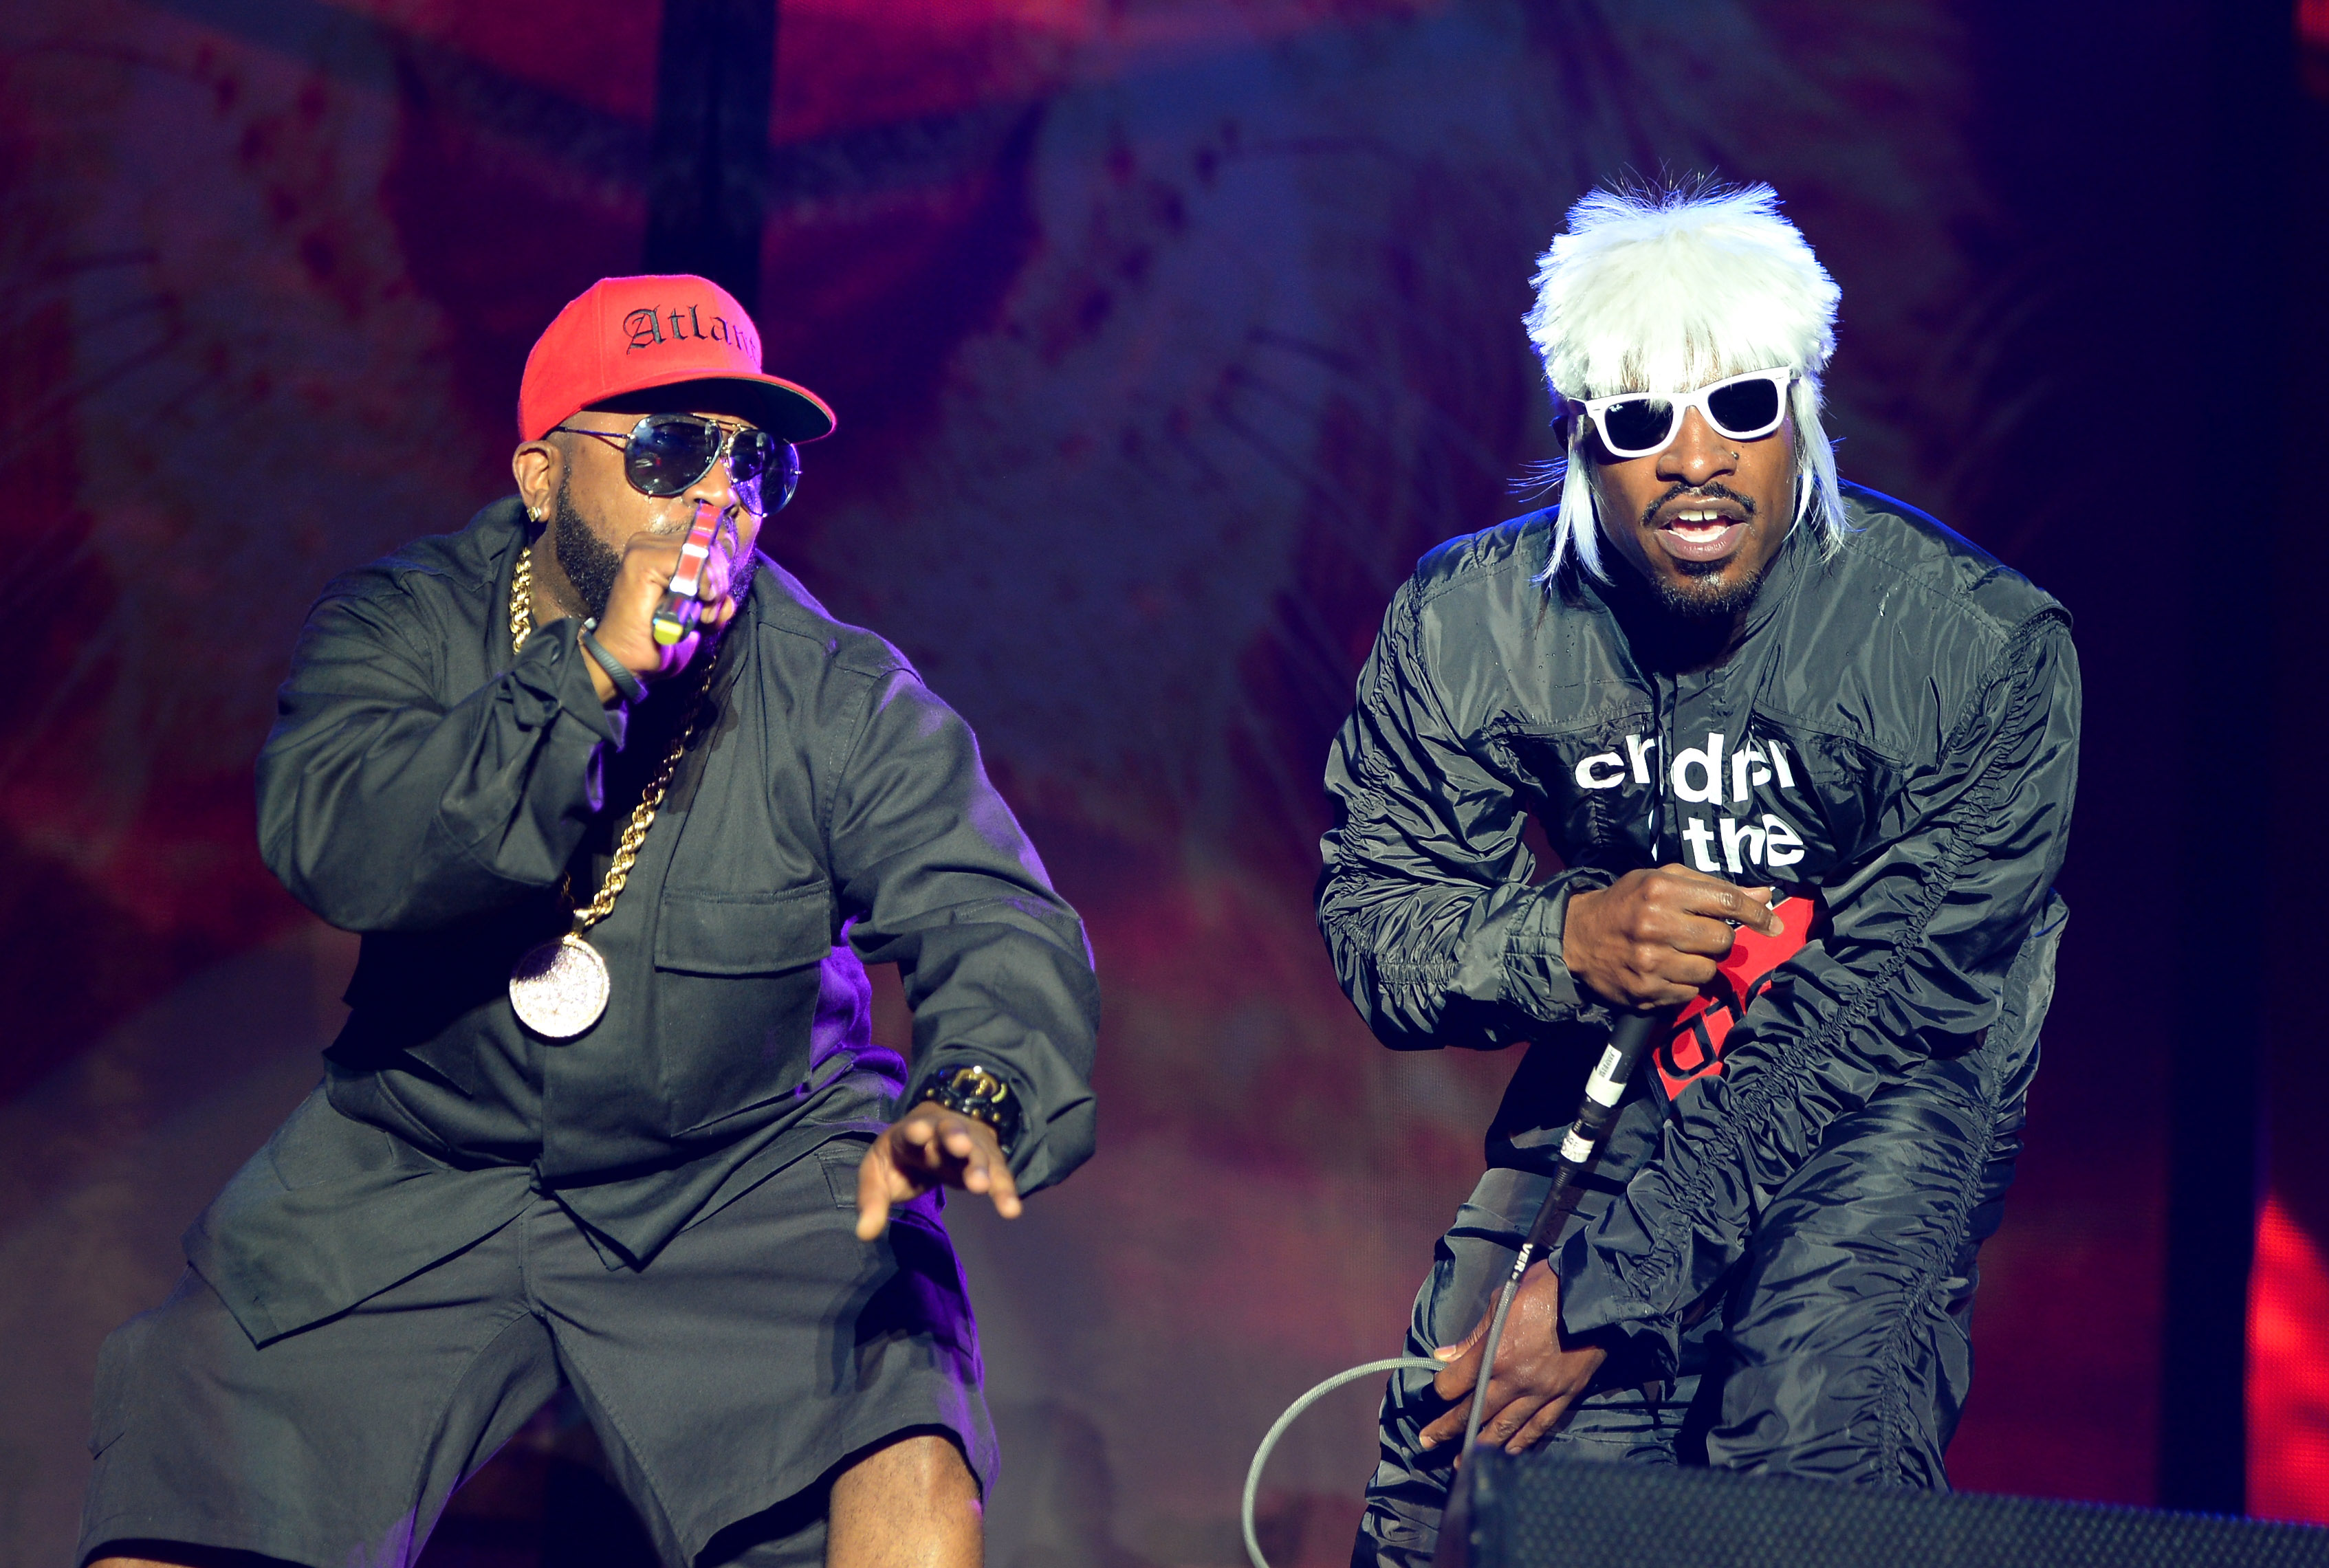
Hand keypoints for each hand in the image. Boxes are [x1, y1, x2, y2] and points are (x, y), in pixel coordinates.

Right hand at [581, 513, 744, 700]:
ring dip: (712, 590)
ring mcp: (643, 549)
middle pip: (710, 547)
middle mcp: (652, 544)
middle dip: (719, 583)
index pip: (709, 543)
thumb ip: (715, 602)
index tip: (714, 600)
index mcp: (662, 551)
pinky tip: (694, 608)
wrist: (627, 662)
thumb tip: (728, 600)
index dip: (721, 571)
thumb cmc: (658, 642)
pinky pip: (692, 560)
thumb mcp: (697, 618)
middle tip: (708, 614)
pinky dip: (702, 586)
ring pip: (704, 553)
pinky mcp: (642, 560)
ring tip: (700, 617)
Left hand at [854, 1103, 1022, 1240]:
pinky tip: (1011, 1209)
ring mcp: (970, 1144)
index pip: (912, 1129)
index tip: (919, 1132)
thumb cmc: (903, 1157)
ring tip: (981, 1186)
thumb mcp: (878, 1174)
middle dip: (956, 1138)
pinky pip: (999, 1174)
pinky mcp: (988, 1160)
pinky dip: (1005, 1190)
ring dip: (980, 1167)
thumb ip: (872, 1201)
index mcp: (911, 1133)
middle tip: (961, 1147)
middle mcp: (942, 1133)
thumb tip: (863, 1234)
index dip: (916, 1131)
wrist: (936, 1134)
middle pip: (950, 1131)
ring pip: (978, 1152)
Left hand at [1420, 1263, 1608, 1454]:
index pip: (1456, 1381)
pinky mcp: (1564, 1396)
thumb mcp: (1500, 1302)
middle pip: (1474, 1411)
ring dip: (1480, 1445)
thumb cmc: (1542, 1290)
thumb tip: (1446, 1356)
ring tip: (1462, 1462)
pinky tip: (1507, 1452)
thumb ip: (1474, 1336)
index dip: (1441, 1389)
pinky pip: (1539, 1427)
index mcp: (1495, 1353)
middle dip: (1448, 1428)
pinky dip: (1521, 1442)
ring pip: (1505, 1427)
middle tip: (1427, 1441)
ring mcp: (1541, 1392)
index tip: (1435, 1394)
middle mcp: (1515, 1379)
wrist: (1591, 1296)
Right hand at [1563, 864, 1780, 1008]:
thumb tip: (1763, 896)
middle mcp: (1656, 925)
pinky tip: (1665, 970)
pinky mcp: (1646, 991)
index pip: (1725, 900)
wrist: (1577, 937)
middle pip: (1721, 938)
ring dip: (1701, 962)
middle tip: (1696, 934)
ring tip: (1677, 952)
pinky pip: (1690, 992)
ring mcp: (1650, 962)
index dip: (1755, 914)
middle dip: (1717, 937)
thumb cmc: (1626, 902)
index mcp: (1661, 891)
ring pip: (1709, 969)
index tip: (1773, 924)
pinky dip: (1684, 982)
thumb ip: (1711, 886)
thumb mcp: (1662, 881)